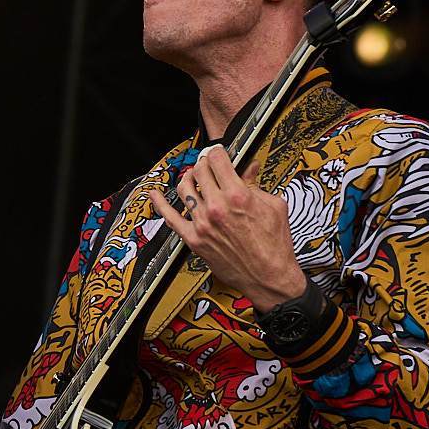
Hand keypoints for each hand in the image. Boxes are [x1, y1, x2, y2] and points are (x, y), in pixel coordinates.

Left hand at [150, 143, 307, 308]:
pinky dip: (159, 204)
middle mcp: (216, 207)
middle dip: (204, 164)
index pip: (217, 160)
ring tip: (194, 179)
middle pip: (199, 171)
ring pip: (184, 188)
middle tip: (208, 165)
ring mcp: (202, 223)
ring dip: (189, 179)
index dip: (217, 152)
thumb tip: (249, 168)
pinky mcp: (194, 239)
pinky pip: (170, 218)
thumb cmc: (274, 245)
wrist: (269, 277)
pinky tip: (153, 195)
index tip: (218, 152)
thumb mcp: (273, 206)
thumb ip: (256, 184)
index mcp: (238, 195)